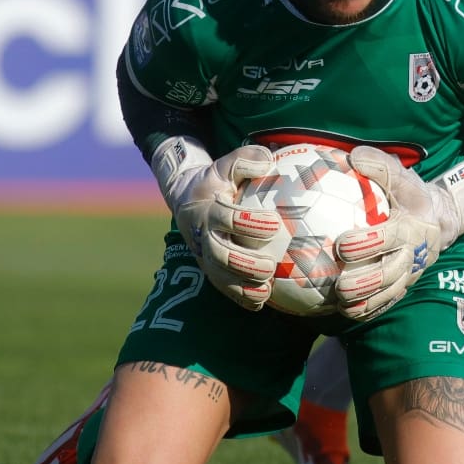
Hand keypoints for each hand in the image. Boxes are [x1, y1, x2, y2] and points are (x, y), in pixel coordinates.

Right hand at [155, 141, 281, 309]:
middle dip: (244, 263)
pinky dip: (241, 298)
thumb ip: (245, 160)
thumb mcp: (225, 164)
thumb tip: (268, 160)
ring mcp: (205, 257)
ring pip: (221, 278)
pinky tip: (262, 302)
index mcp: (208, 210)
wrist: (188, 201)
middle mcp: (204, 238)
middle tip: (269, 265)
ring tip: (267, 290)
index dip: (248, 222)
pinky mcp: (211, 271)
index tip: (274, 222)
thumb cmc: (216, 181)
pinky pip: (224, 290)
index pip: (225, 218)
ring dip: (243, 287)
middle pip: (220, 255)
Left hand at [333, 147, 442, 320]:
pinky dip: (371, 310)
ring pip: (390, 293)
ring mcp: (410, 273)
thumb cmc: (409, 194)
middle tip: (340, 286)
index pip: (389, 237)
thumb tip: (352, 156)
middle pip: (390, 273)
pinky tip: (348, 314)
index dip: (368, 243)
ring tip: (342, 306)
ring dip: (367, 302)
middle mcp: (412, 254)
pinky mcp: (405, 286)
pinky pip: (388, 302)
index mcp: (411, 227)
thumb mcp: (401, 175)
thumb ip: (378, 165)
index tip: (342, 244)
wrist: (438, 220)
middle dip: (366, 282)